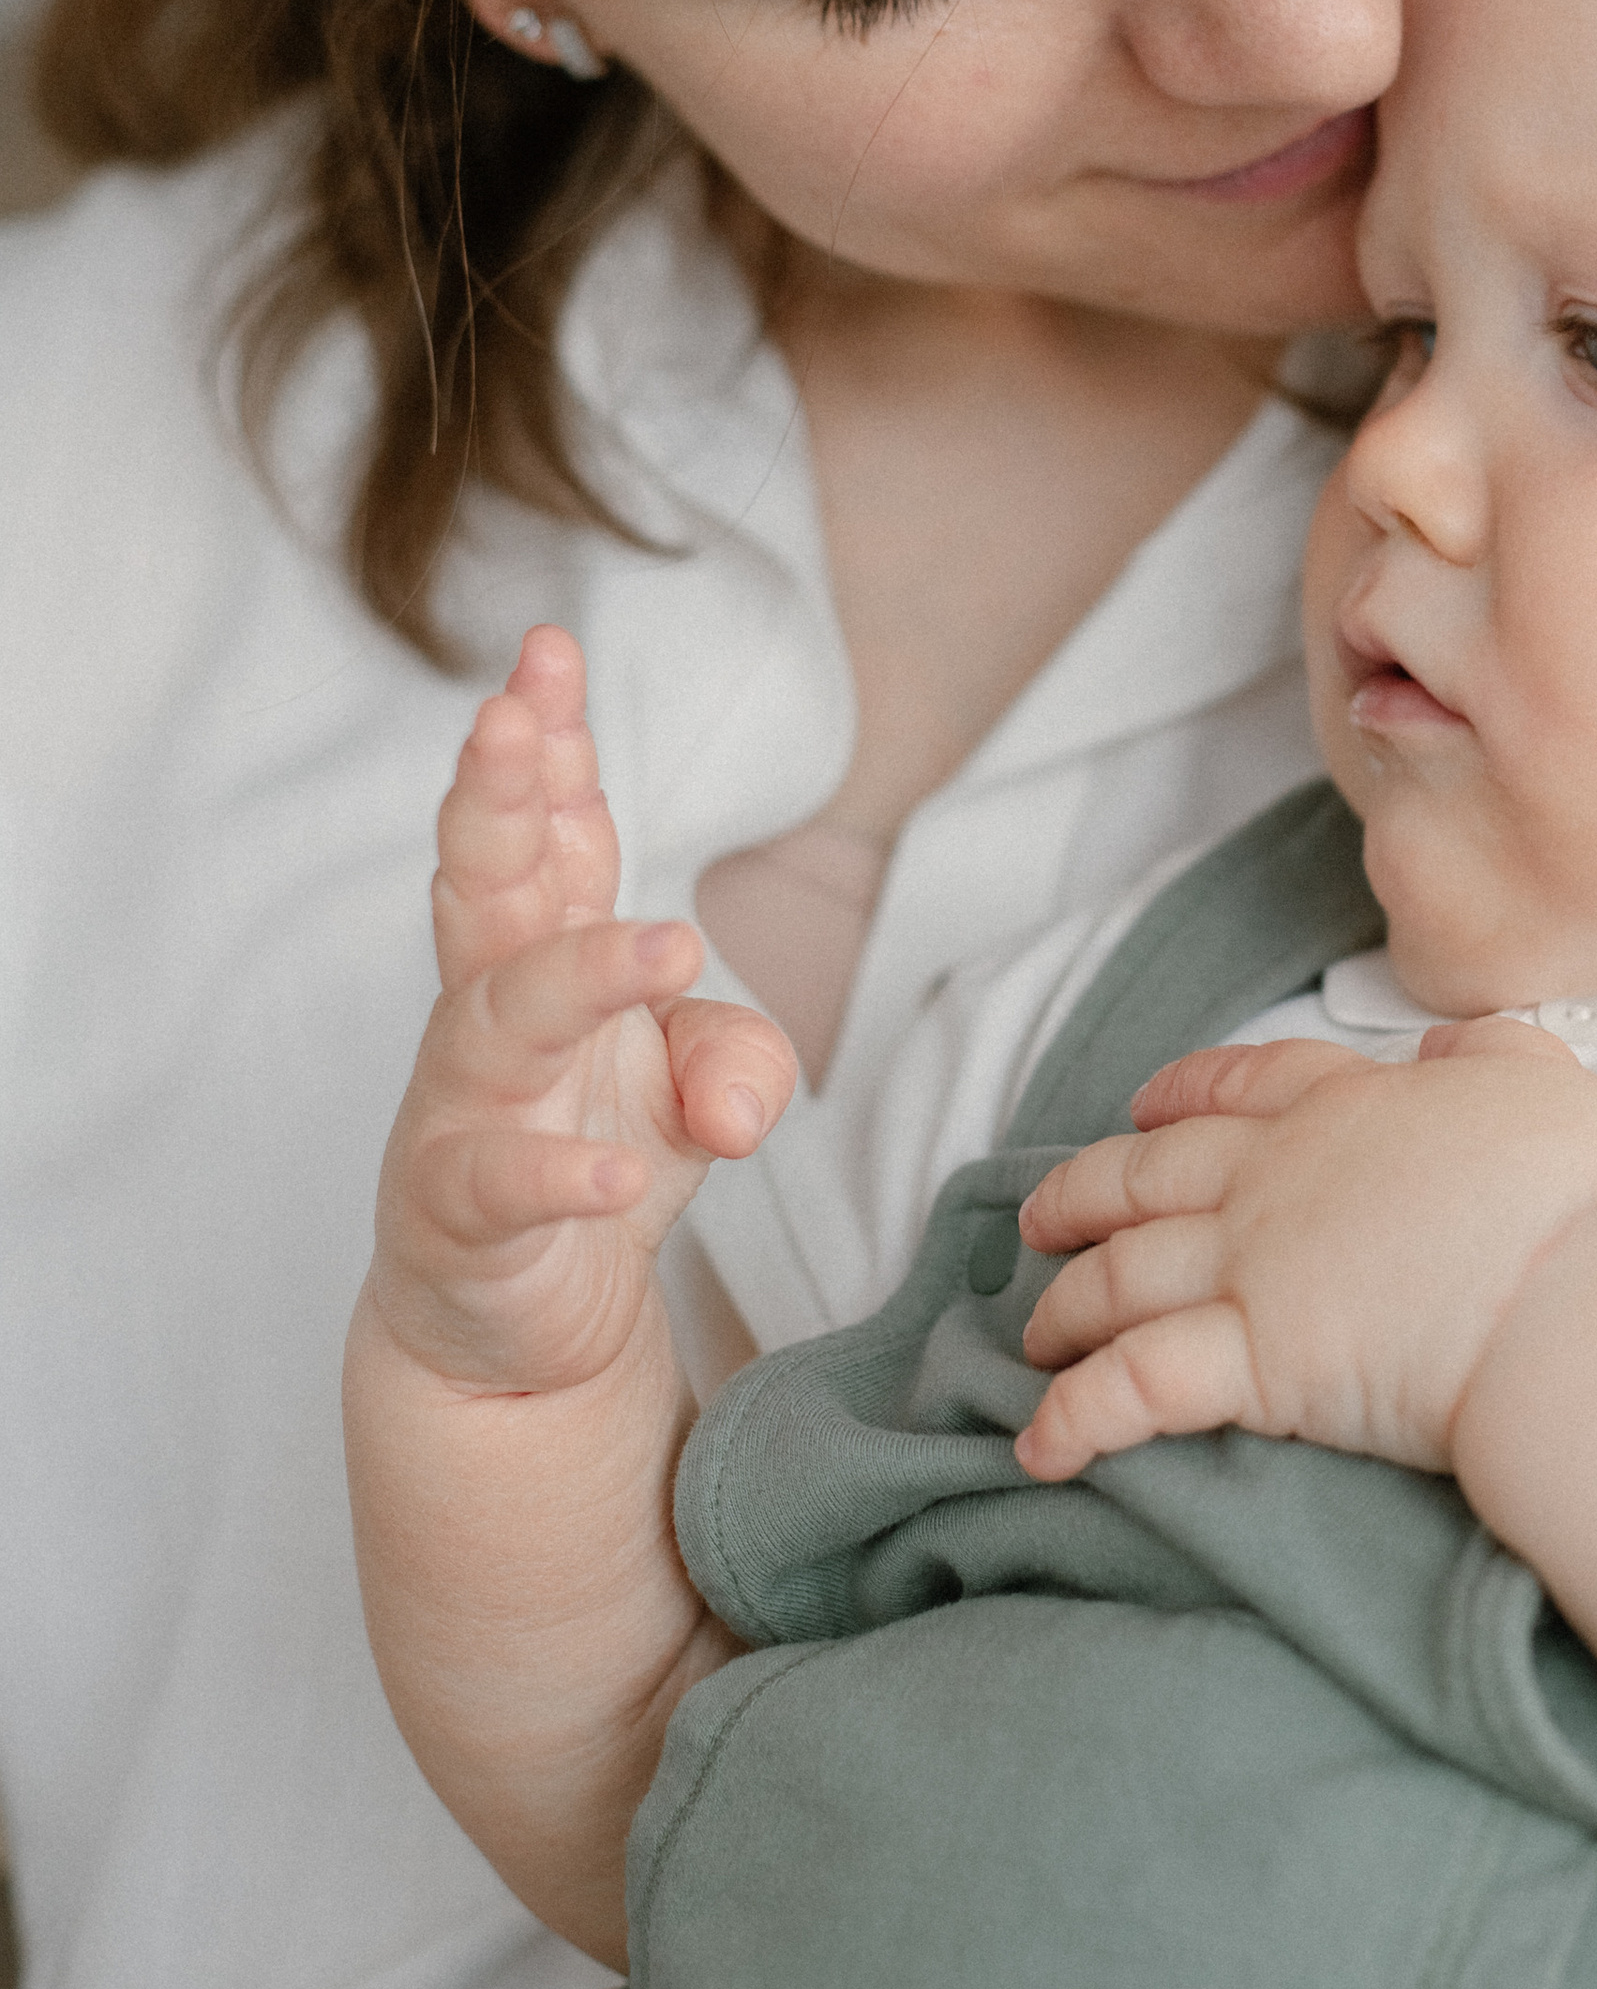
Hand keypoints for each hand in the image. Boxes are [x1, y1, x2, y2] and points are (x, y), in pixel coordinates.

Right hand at [366, 626, 796, 1399]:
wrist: (518, 1332)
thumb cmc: (594, 1160)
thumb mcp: (697, 1092)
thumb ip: (740, 1056)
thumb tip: (744, 1105)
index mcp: (543, 956)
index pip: (547, 835)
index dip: (548, 747)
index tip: (551, 656)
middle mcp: (490, 1014)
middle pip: (487, 886)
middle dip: (500, 796)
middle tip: (515, 716)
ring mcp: (462, 1109)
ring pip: (500, 1018)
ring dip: (582, 975)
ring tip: (669, 946)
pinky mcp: (459, 1213)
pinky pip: (505, 1183)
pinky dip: (565, 1176)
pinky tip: (622, 1175)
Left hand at [1014, 1020, 1596, 1479]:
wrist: (1585, 1295)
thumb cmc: (1584, 1199)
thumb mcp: (1547, 1083)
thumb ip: (1493, 1053)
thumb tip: (1453, 1042)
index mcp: (1353, 1106)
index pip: (1248, 1085)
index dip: (1186, 1093)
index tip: (1144, 1106)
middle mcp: (1282, 1178)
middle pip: (1149, 1177)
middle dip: (1082, 1196)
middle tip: (1038, 1220)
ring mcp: (1259, 1267)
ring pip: (1123, 1276)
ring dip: (1065, 1308)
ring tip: (1036, 1337)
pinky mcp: (1256, 1362)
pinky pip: (1136, 1387)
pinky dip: (1076, 1416)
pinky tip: (1038, 1448)